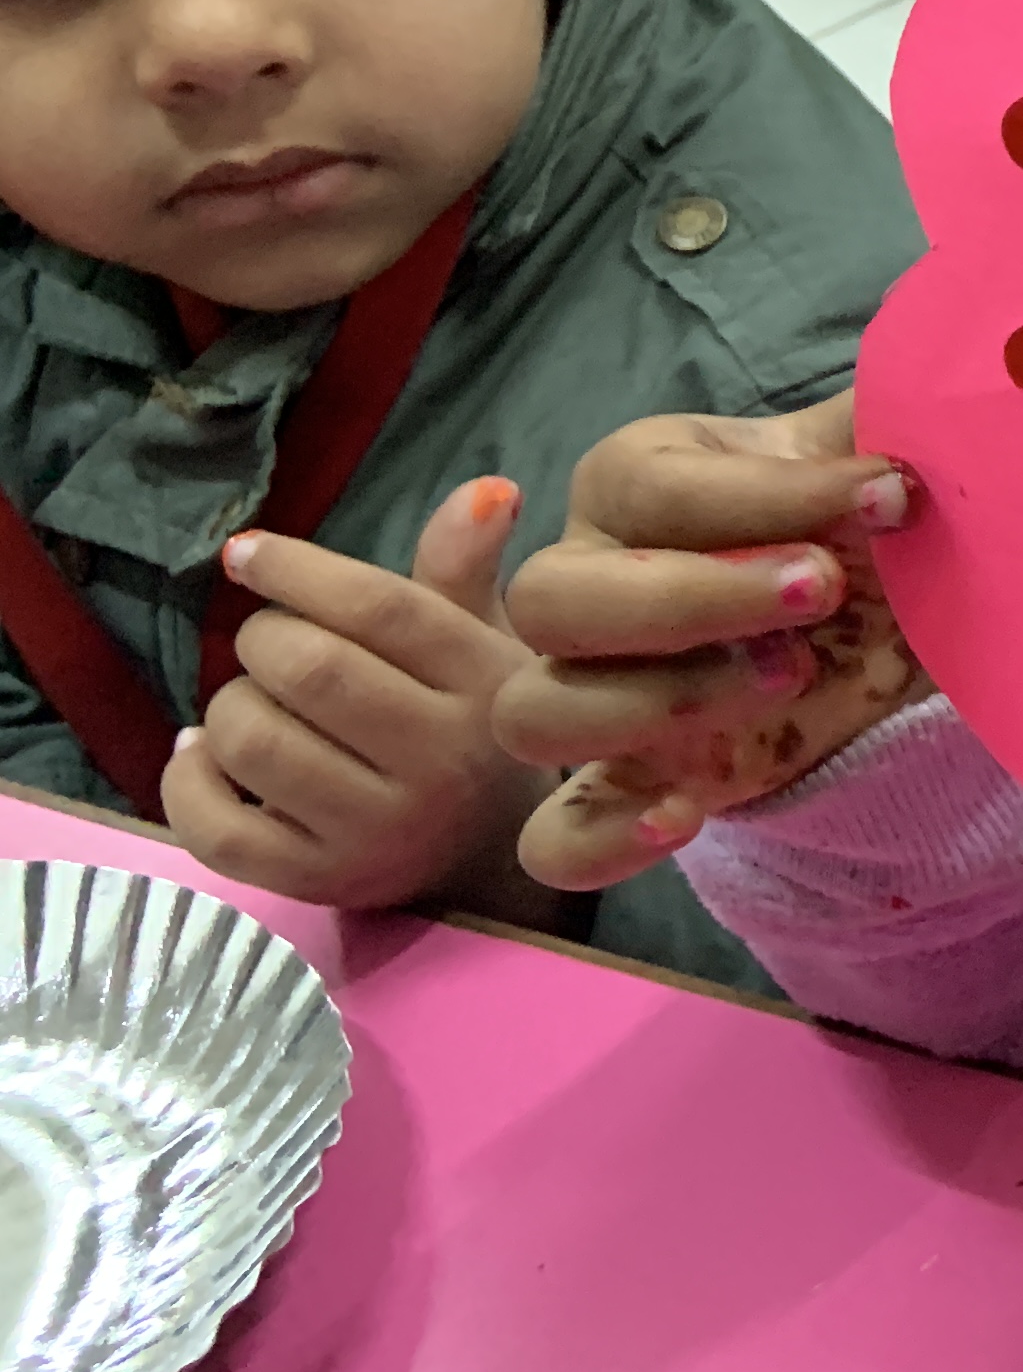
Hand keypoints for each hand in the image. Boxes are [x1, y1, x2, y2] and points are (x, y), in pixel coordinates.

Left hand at [159, 478, 556, 921]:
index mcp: (484, 687)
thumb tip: (484, 489)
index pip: (380, 609)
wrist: (488, 859)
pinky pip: (216, 827)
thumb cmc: (470, 727)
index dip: (298, 569)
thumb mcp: (482, 643)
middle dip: (262, 639)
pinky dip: (185, 778)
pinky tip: (206, 757)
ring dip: (227, 706)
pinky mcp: (320, 882)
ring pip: (253, 741)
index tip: (245, 553)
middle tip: (268, 644)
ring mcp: (380, 831)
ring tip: (255, 704)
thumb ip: (463, 568)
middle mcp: (442, 762)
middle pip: (310, 670)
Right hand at [494, 394, 926, 891]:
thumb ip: (897, 397)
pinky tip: (688, 814)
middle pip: (553, 597)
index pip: (649, 486)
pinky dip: (601, 839)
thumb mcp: (890, 442)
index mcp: (640, 478)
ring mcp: (598, 690)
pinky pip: (554, 835)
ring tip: (792, 679)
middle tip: (824, 591)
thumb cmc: (879, 514)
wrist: (911, 612)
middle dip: (694, 598)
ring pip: (533, 713)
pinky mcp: (633, 782)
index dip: (770, 495)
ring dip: (657, 705)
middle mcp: (594, 578)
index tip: (893, 493)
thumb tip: (952, 342)